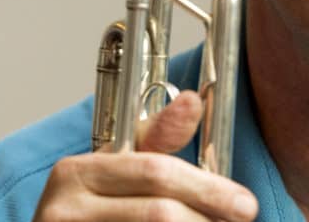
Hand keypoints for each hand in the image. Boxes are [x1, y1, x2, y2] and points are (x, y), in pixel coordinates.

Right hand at [33, 91, 258, 220]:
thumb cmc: (88, 212)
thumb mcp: (115, 170)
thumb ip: (156, 140)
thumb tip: (193, 100)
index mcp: (74, 172)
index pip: (154, 173)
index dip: (206, 187)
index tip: (245, 203)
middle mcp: (63, 209)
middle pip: (159, 214)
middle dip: (206, 217)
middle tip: (242, 218)